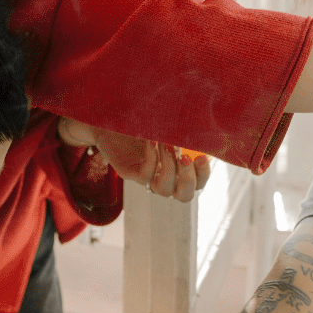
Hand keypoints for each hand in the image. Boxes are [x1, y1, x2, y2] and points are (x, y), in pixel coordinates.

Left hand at [87, 125, 209, 201]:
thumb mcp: (166, 121)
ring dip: (170, 167)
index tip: (203, 155)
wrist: (107, 117)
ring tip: (167, 144)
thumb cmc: (142, 117)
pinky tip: (152, 140)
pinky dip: (152, 157)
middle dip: (190, 179)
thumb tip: (204, 123)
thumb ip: (183, 127)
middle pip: (184, 196)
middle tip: (187, 157)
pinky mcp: (128, 172)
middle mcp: (163, 176)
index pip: (198, 183)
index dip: (204, 174)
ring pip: (164, 189)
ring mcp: (145, 177)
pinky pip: (145, 174)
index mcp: (176, 168)